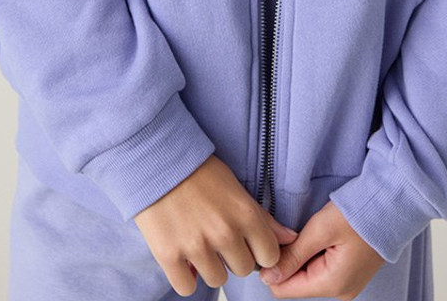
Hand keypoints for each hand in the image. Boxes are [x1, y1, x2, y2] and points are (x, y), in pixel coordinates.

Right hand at [132, 153, 298, 296]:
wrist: (156, 158)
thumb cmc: (197, 170)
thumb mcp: (235, 187)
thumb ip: (263, 217)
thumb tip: (290, 238)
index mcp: (244, 213)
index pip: (270, 255)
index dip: (259, 251)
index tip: (247, 243)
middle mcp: (224, 233)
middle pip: (242, 269)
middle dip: (232, 257)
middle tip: (217, 238)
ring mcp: (196, 246)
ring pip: (217, 279)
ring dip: (208, 266)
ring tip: (197, 242)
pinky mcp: (168, 255)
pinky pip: (187, 288)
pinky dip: (185, 276)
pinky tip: (183, 258)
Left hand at [258, 200, 385, 299]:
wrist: (393, 204)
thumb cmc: (360, 213)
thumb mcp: (321, 229)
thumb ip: (293, 255)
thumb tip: (267, 276)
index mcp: (332, 284)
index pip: (284, 289)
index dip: (273, 266)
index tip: (277, 240)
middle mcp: (340, 291)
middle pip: (295, 282)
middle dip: (289, 258)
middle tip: (296, 231)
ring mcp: (346, 283)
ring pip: (307, 275)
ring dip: (302, 254)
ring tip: (311, 231)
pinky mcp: (349, 273)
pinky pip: (320, 269)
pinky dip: (314, 253)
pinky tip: (321, 235)